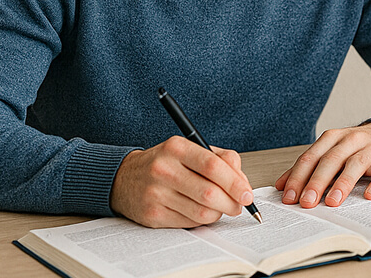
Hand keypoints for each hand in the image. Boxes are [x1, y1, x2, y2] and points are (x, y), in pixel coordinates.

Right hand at [110, 136, 255, 227]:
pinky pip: (189, 223)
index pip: (213, 166)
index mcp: (176, 147)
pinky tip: (200, 211)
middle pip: (209, 192)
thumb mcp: (190, 150)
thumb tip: (243, 183)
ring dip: (219, 213)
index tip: (247, 193)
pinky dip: (202, 220)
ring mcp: (156, 193)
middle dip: (232, 202)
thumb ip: (221, 160)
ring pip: (201, 212)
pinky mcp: (152, 215)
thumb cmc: (165, 163)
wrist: (123, 178)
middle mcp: (164, 169)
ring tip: (221, 207)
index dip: (235, 182)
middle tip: (240, 205)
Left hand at [274, 121, 370, 207]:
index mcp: (333, 138)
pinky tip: (370, 195)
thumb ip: (309, 167)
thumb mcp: (333, 152)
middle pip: (331, 160)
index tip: (289, 197)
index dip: (298, 177)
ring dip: (343, 184)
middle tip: (307, 202)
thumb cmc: (358, 148)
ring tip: (332, 202)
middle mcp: (352, 139)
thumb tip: (282, 186)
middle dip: (316, 182)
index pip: (311, 157)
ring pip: (355, 164)